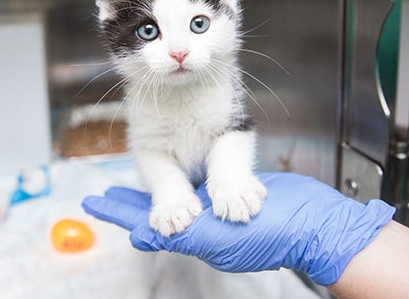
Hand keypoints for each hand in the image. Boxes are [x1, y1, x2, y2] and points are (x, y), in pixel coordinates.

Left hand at [82, 172, 394, 285]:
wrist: (314, 224)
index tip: (93, 200)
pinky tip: (182, 170)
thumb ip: (184, 233)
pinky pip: (205, 184)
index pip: (148, 221)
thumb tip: (141, 236)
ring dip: (156, 189)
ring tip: (135, 182)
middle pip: (159, 207)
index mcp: (195, 236)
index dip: (120, 210)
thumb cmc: (272, 236)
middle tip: (104, 192)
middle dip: (131, 201)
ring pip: (180, 194)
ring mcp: (219, 209)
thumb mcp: (221, 239)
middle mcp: (204, 223)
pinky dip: (189, 177)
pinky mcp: (235, 191)